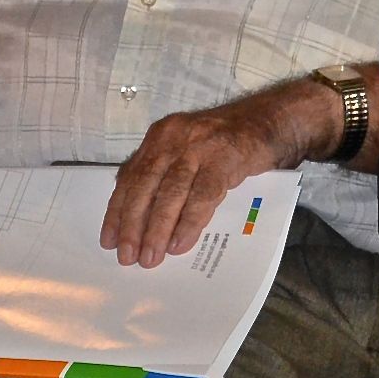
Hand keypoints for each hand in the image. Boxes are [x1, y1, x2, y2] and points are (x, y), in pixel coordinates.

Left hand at [101, 80, 333, 268]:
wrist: (270, 120)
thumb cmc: (226, 142)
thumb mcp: (186, 148)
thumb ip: (163, 172)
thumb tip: (137, 213)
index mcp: (159, 138)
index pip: (130, 177)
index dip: (117, 210)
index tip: (108, 239)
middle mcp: (173, 139)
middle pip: (145, 186)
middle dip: (132, 224)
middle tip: (127, 256)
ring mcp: (198, 147)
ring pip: (170, 193)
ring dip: (157, 229)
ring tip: (151, 257)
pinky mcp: (224, 159)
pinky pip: (202, 196)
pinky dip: (189, 222)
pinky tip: (180, 244)